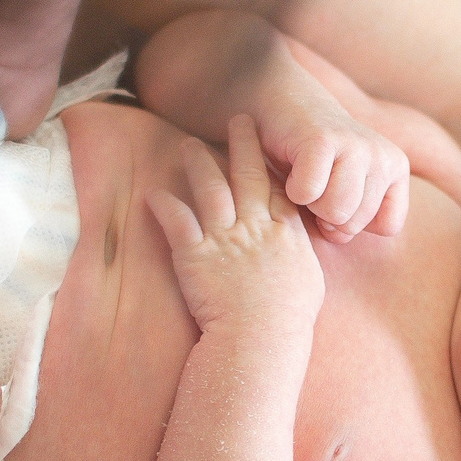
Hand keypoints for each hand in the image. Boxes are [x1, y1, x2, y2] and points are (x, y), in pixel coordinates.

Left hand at [145, 115, 325, 339]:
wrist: (260, 342)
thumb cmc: (287, 323)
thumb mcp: (308, 283)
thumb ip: (299, 256)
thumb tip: (296, 246)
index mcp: (286, 235)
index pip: (281, 187)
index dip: (274, 162)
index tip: (268, 142)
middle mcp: (256, 229)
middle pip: (249, 175)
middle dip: (243, 143)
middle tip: (238, 118)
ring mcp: (225, 239)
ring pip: (210, 188)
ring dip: (197, 162)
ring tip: (186, 144)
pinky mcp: (195, 255)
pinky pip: (176, 220)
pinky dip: (162, 204)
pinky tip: (151, 191)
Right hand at [252, 74, 412, 242]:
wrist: (281, 101)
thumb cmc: (310, 155)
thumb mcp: (345, 188)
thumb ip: (356, 217)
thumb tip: (342, 236)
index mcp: (397, 167)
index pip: (388, 226)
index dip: (353, 223)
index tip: (337, 195)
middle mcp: (384, 155)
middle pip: (354, 224)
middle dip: (324, 213)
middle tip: (316, 181)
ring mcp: (356, 146)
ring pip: (334, 212)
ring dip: (308, 203)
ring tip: (306, 174)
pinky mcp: (323, 141)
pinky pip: (308, 194)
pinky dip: (290, 188)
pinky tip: (293, 164)